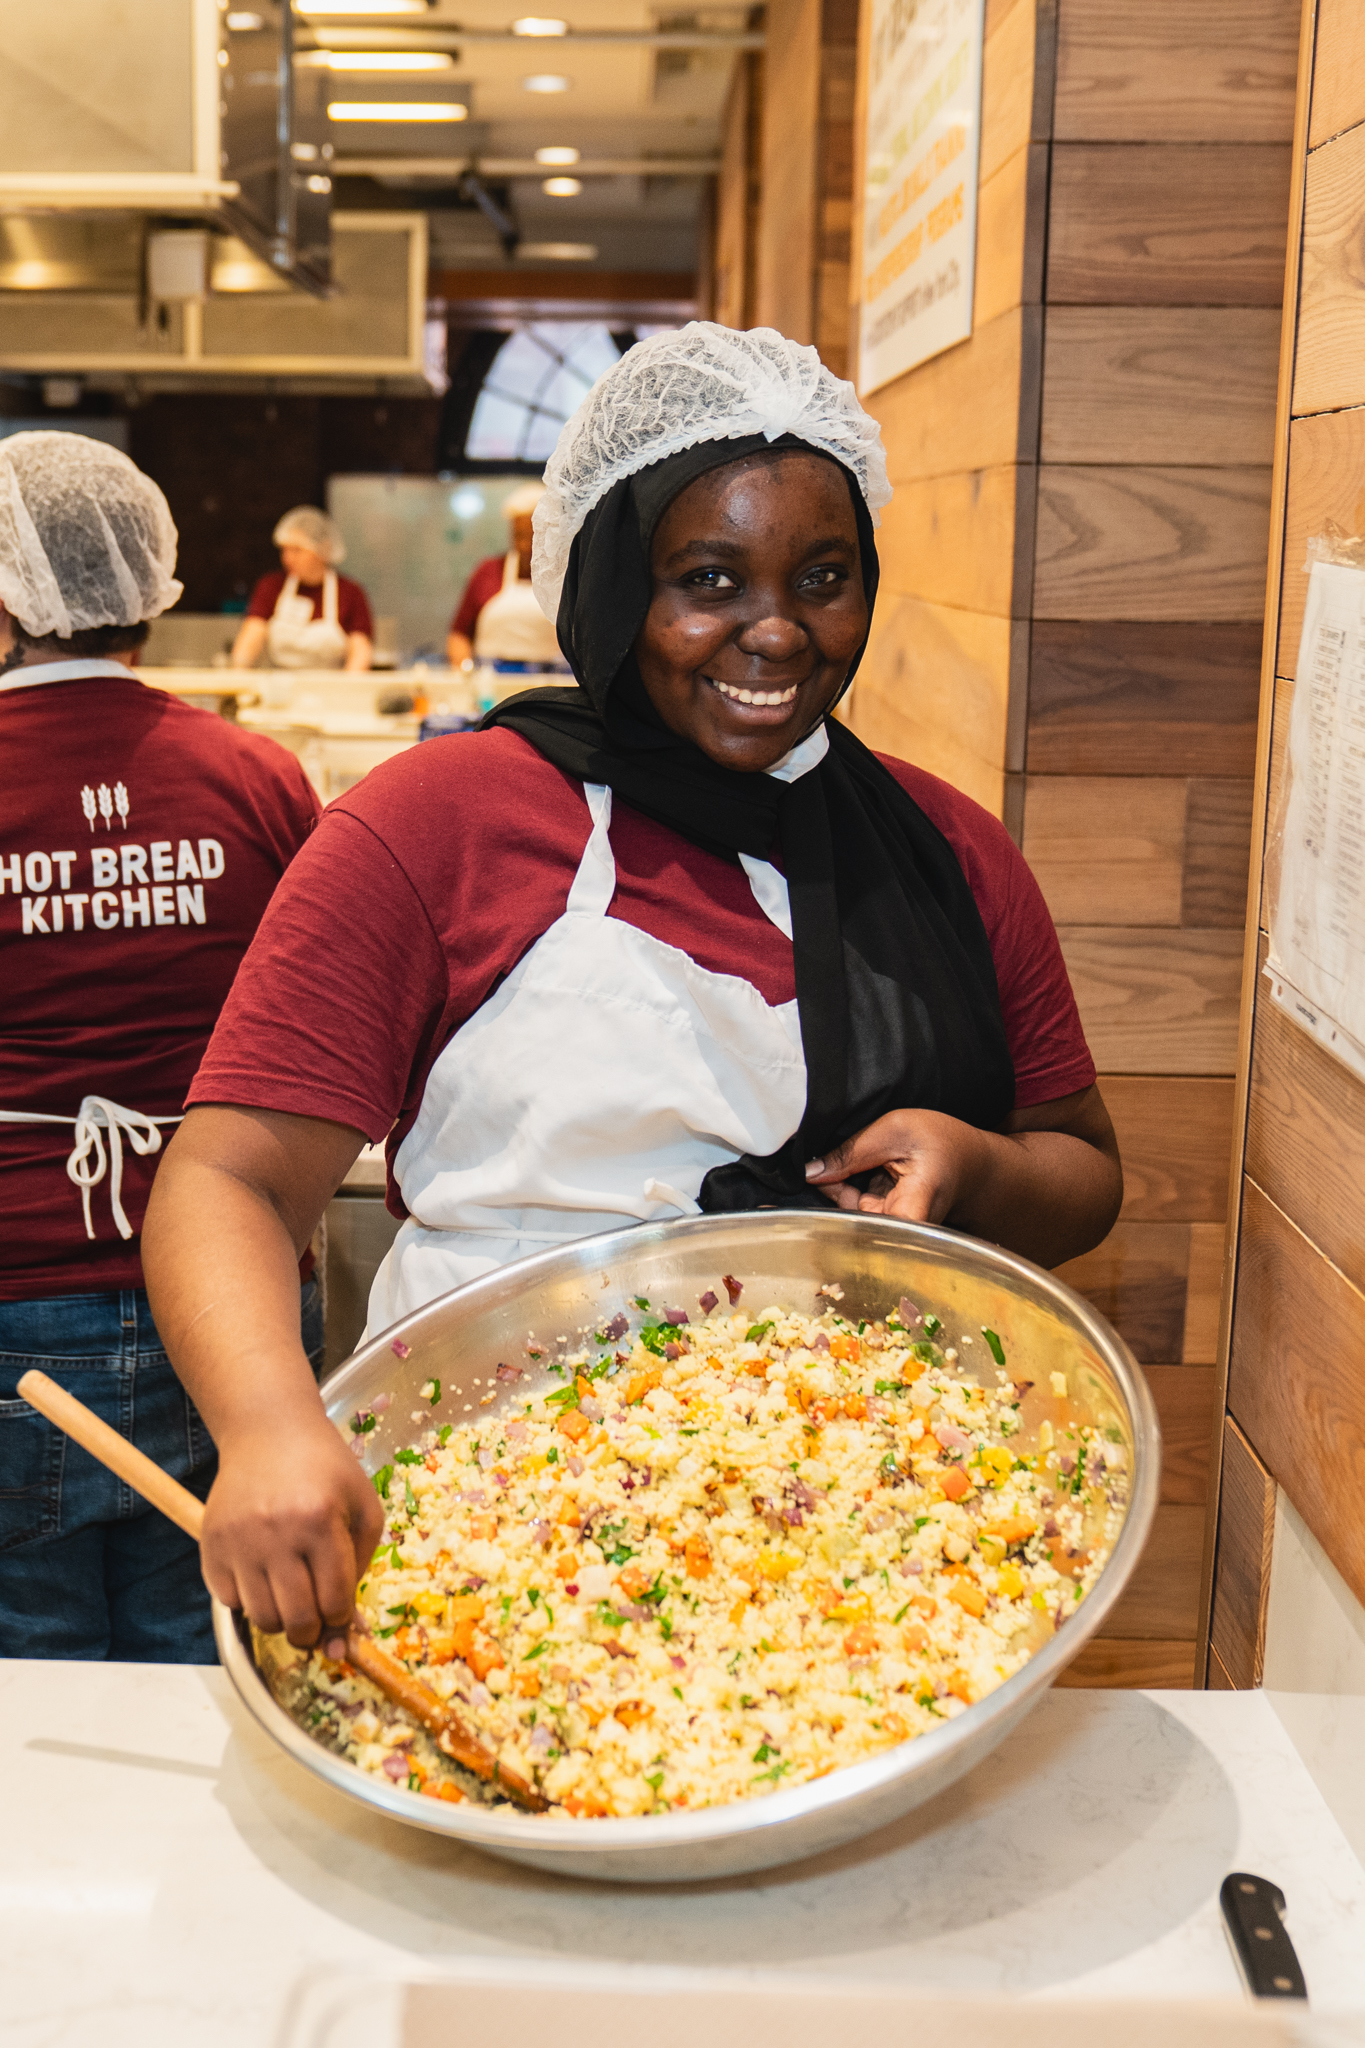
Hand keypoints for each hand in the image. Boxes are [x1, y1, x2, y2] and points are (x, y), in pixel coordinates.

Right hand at [200, 1408, 385, 1647]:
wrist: (269, 1432)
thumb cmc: (325, 1469)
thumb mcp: (362, 1505)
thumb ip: (361, 1565)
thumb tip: (346, 1629)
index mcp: (321, 1522)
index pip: (334, 1600)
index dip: (340, 1619)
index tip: (339, 1615)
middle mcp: (277, 1533)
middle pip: (296, 1619)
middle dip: (311, 1633)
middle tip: (314, 1624)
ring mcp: (239, 1541)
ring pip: (261, 1618)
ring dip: (280, 1621)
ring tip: (290, 1600)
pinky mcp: (211, 1544)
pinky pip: (229, 1602)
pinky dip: (249, 1602)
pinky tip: (262, 1579)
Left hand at [805, 1109, 989, 1222]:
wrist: (969, 1161)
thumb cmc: (943, 1143)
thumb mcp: (896, 1131)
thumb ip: (852, 1152)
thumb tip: (810, 1172)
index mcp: (911, 1209)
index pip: (870, 1235)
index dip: (837, 1224)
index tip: (813, 1203)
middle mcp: (900, 1226)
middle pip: (850, 1220)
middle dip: (828, 1194)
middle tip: (811, 1165)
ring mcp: (890, 1224)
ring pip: (848, 1212)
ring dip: (835, 1187)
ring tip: (833, 1160)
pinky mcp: (883, 1218)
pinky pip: (853, 1207)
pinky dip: (843, 1187)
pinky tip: (841, 1168)